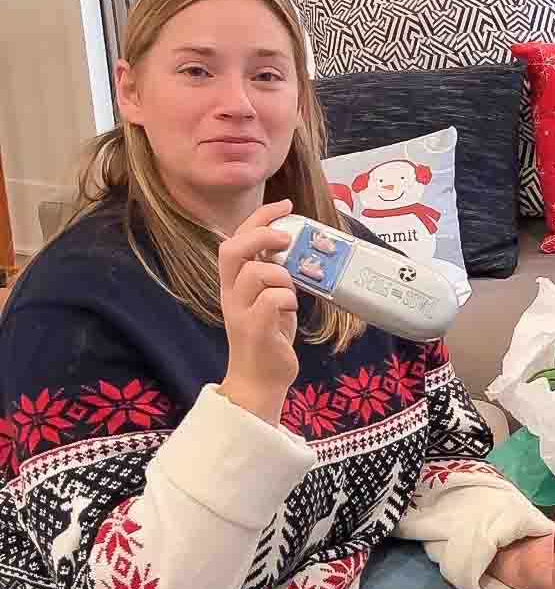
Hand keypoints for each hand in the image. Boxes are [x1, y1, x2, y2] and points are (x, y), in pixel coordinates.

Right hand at [220, 200, 299, 424]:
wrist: (258, 383)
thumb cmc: (268, 337)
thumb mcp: (269, 297)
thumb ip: (272, 272)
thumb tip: (290, 243)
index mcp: (233, 283)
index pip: (235, 238)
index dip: (259, 217)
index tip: (285, 205)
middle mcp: (231, 294)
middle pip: (232, 248)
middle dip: (262, 234)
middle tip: (287, 240)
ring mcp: (240, 312)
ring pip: (256, 272)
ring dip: (282, 275)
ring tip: (290, 293)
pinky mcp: (254, 330)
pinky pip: (272, 299)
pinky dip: (288, 299)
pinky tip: (289, 312)